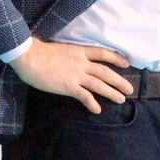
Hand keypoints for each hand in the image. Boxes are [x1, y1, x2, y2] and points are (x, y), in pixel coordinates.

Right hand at [8, 39, 132, 113]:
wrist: (30, 56)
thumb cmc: (38, 51)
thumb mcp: (58, 49)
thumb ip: (67, 56)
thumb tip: (68, 62)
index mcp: (79, 51)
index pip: (102, 53)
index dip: (116, 58)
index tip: (126, 63)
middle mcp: (81, 63)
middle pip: (105, 71)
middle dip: (119, 80)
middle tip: (129, 89)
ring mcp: (76, 74)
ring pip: (99, 84)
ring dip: (111, 92)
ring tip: (121, 99)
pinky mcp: (69, 86)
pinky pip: (85, 96)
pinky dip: (92, 103)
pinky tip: (97, 110)